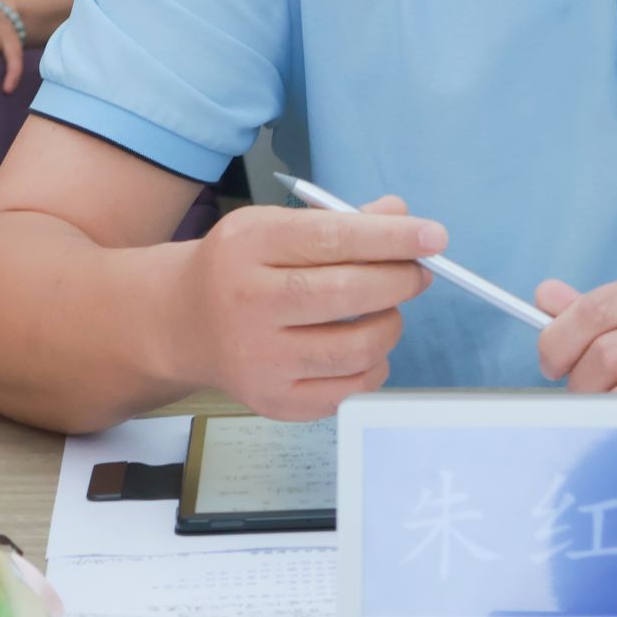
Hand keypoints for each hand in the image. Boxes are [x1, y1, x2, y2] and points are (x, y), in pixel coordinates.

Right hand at [177, 195, 441, 419]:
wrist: (182, 321)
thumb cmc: (242, 266)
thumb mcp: (276, 227)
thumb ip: (341, 221)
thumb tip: (402, 216)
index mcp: (249, 244)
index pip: (335, 238)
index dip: (393, 239)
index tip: (434, 237)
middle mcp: (247, 301)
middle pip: (347, 293)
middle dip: (400, 280)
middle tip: (419, 274)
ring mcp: (258, 358)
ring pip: (354, 347)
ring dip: (390, 325)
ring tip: (388, 309)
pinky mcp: (272, 400)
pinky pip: (347, 390)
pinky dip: (374, 366)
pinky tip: (367, 346)